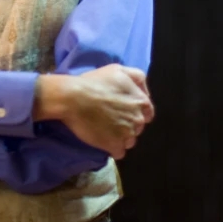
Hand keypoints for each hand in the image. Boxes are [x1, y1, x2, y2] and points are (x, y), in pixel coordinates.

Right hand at [34, 64, 154, 159]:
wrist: (74, 97)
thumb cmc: (95, 82)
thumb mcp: (118, 69)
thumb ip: (138, 77)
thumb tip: (146, 92)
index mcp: (141, 102)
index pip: (147, 113)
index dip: (135, 110)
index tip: (122, 109)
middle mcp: (138, 120)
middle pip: (138, 127)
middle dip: (127, 123)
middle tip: (111, 117)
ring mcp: (127, 135)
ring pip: (129, 141)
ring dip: (120, 136)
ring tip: (105, 128)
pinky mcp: (114, 146)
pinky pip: (119, 152)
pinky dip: (112, 147)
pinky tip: (102, 138)